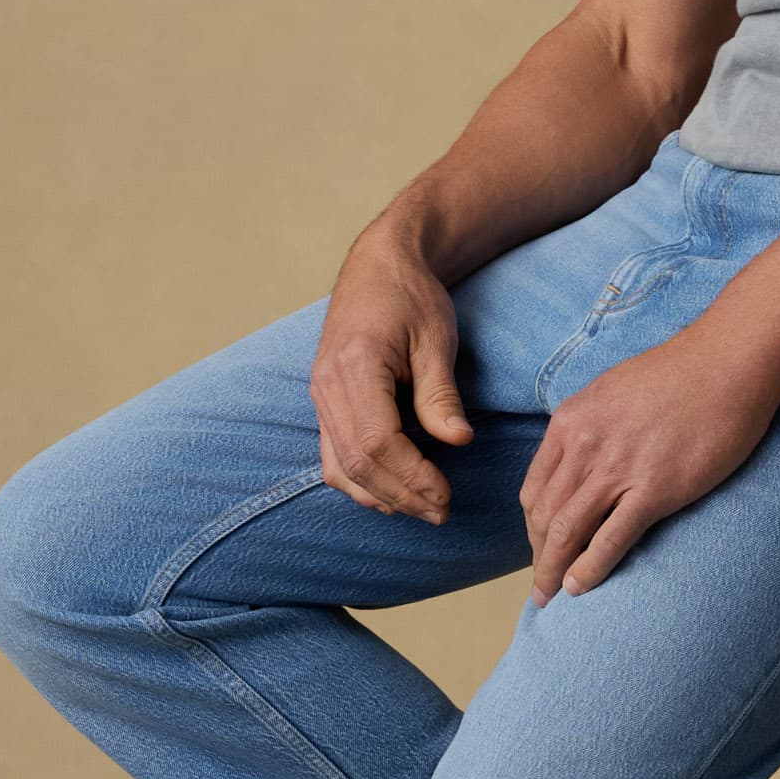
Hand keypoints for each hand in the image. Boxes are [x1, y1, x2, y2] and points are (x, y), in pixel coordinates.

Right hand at [311, 224, 475, 520]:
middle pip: (356, 463)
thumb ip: (440, 394)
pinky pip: (332, 456)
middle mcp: (327, 386)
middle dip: (400, 495)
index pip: (377, 442)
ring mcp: (320, 396)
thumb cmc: (411, 296)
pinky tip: (391, 493)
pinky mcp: (325, 403)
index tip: (446, 495)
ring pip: (338, 468)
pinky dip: (359, 482)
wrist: (379, 265)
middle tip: (441, 512)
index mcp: (354, 366)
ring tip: (422, 508)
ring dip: (379, 496)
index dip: (412, 477)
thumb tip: (458, 441)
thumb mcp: (436, 339)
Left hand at [522, 326, 779, 602]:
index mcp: (570, 422)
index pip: (534, 488)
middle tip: (541, 585)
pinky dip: (590, 569)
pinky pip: (611, 539)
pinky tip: (581, 588)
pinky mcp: (655, 489)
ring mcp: (618, 469)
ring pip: (568, 532)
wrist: (727, 363)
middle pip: (545, 516)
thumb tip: (579, 452)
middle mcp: (584, 446)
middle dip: (539, 556)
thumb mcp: (613, 390)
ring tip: (551, 597)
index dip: (532, 527)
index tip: (541, 546)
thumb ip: (589, 424)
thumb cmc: (680, 372)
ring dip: (554, 570)